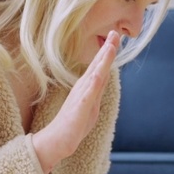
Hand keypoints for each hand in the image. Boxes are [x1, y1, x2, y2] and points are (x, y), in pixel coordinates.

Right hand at [30, 31, 118, 173]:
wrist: (58, 140)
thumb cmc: (74, 124)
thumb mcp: (90, 105)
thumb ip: (96, 91)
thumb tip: (102, 78)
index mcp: (87, 87)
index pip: (99, 67)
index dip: (107, 52)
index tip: (115, 37)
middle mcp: (83, 88)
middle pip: (97, 66)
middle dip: (107, 49)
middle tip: (115, 33)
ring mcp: (81, 96)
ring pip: (94, 75)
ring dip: (102, 60)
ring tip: (110, 46)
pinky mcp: (79, 108)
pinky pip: (88, 94)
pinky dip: (94, 83)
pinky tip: (99, 74)